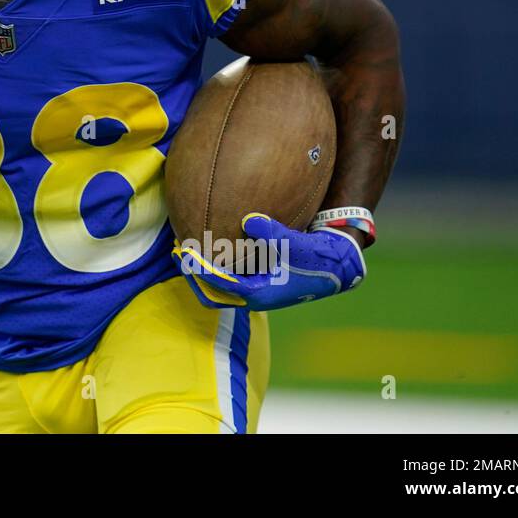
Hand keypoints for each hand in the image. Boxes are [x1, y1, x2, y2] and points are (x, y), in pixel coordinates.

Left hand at [173, 212, 366, 310]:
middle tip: (179, 253)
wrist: (337, 266)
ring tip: (187, 250)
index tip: (185, 253)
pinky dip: (216, 268)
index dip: (199, 270)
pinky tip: (212, 246)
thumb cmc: (317, 257)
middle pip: (212, 295)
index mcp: (259, 294)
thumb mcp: (295, 243)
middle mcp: (254, 297)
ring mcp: (256, 291)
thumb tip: (248, 220)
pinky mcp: (260, 282)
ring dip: (202, 274)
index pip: (219, 286)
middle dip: (193, 276)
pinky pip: (230, 280)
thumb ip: (272, 233)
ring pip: (219, 290)